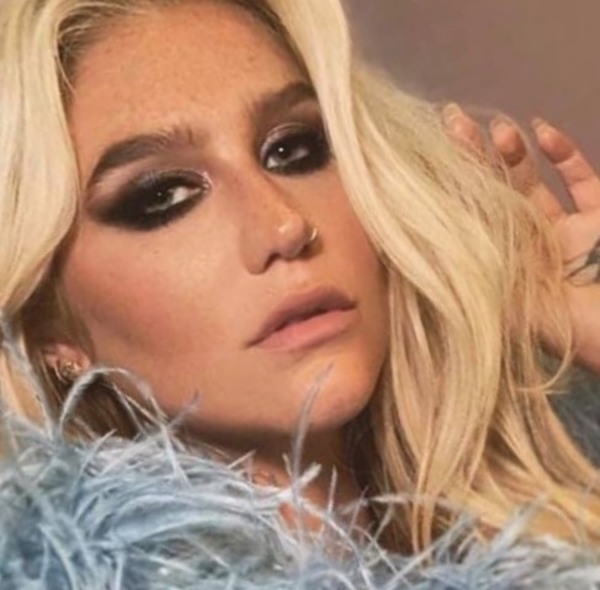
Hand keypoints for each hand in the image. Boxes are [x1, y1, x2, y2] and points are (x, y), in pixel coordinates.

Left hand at [443, 104, 599, 373]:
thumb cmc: (570, 331)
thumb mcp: (511, 313)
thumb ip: (473, 284)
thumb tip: (415, 260)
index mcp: (501, 267)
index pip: (468, 218)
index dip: (449, 185)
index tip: (426, 151)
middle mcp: (526, 247)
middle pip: (494, 195)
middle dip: (474, 157)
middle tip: (452, 121)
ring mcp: (564, 232)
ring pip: (533, 184)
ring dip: (515, 154)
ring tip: (498, 129)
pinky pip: (582, 182)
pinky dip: (564, 155)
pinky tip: (543, 130)